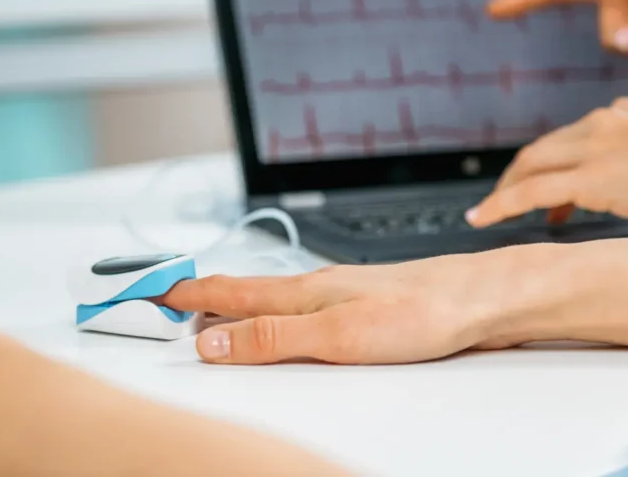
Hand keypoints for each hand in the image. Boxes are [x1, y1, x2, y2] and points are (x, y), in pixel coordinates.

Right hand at [162, 248, 565, 364]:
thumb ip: (273, 339)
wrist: (480, 300)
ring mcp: (338, 293)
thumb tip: (211, 340)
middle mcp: (316, 287)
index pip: (227, 292)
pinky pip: (298, 306)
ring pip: (271, 297)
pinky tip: (281, 319)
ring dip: (233, 303)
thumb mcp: (337, 336)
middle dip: (200, 296)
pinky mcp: (360, 305)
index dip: (184, 294)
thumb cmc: (421, 312)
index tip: (147, 294)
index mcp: (302, 292)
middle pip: (243, 291)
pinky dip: (270, 312)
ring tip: (209, 309)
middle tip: (165, 300)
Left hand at [466, 97, 627, 230]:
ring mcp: (593, 147)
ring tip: (486, 215)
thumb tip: (622, 174)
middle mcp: (599, 122)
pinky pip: (530, 191)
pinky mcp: (591, 177)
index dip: (546, 167)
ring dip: (503, 192)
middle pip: (539, 150)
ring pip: (529, 167)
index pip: (565, 139)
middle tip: (502, 203)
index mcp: (618, 113)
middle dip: (516, 178)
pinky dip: (501, 204)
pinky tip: (484, 219)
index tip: (543, 194)